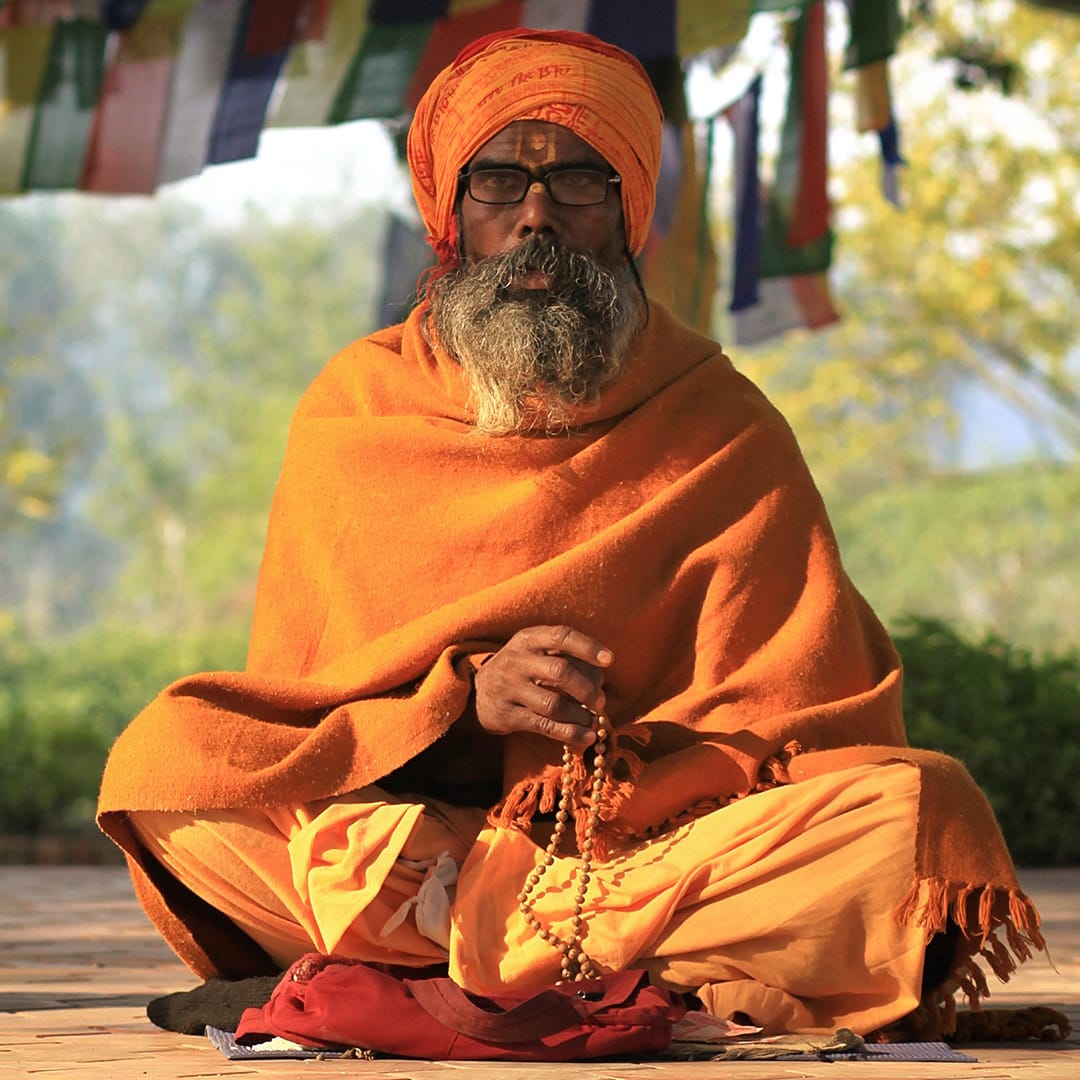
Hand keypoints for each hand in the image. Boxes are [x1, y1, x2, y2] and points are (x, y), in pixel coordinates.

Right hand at [474, 625, 612, 746]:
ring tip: (593, 720)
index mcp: (527, 639)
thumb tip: (601, 676)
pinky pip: (544, 726)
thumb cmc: (521, 670)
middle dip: (587, 688)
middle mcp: (516, 661)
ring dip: (580, 714)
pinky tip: (587, 736)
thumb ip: (565, 657)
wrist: (477, 693)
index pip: (561, 636)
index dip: (588, 647)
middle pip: (560, 671)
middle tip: (600, 701)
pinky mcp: (508, 716)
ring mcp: (510, 689)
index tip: (610, 660)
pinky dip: (570, 733)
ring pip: (554, 703)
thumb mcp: (535, 652)